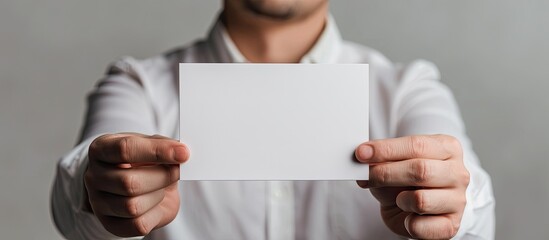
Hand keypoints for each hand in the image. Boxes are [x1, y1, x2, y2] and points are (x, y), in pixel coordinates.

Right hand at [84, 133, 188, 236]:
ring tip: (162, 187)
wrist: (136, 182)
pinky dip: (155, 214)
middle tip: (176, 171)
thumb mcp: (150, 144)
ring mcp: (98, 202)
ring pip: (132, 206)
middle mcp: (93, 176)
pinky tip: (156, 202)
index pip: (125, 149)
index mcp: (101, 149)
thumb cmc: (141, 160)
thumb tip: (181, 152)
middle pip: (129, 182)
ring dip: (158, 196)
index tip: (183, 153)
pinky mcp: (111, 224)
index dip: (158, 151)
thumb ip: (163, 144)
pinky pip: (137, 225)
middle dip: (162, 177)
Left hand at [355, 135, 469, 238]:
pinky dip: (408, 224)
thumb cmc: (405, 181)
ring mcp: (458, 200)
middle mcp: (458, 173)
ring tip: (399, 199)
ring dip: (400, 200)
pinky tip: (407, 216)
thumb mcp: (393, 164)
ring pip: (421, 200)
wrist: (417, 208)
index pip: (416, 145)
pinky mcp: (451, 225)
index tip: (361, 153)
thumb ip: (380, 161)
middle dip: (386, 174)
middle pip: (420, 170)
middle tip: (367, 177)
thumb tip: (362, 161)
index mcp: (447, 148)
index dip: (385, 149)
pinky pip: (421, 227)